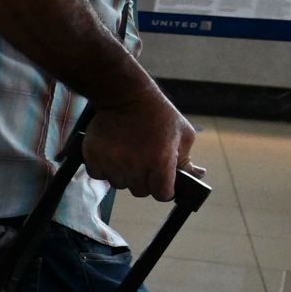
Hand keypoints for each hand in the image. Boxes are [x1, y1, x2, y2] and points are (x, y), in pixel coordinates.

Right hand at [82, 87, 193, 201]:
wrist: (125, 96)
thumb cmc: (159, 114)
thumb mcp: (182, 134)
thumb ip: (187, 160)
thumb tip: (197, 176)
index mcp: (161, 162)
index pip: (163, 195)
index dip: (165, 189)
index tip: (163, 180)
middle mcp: (135, 166)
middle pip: (140, 191)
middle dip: (145, 181)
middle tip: (145, 163)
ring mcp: (112, 162)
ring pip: (119, 184)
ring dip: (124, 175)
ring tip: (128, 156)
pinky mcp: (93, 157)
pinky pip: (99, 175)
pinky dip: (105, 168)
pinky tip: (112, 154)